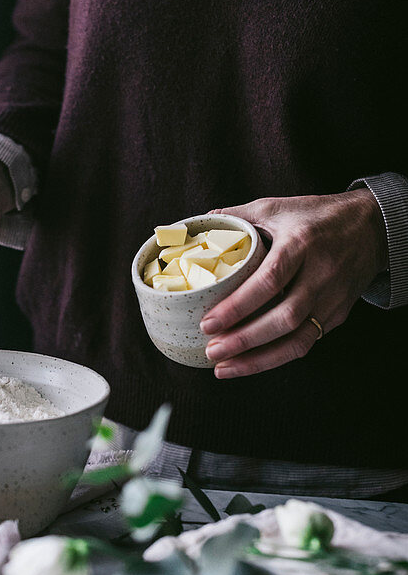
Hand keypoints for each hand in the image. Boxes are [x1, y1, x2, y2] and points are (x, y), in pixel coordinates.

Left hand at [199, 190, 387, 377]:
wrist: (371, 226)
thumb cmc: (318, 215)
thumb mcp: (277, 207)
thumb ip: (238, 216)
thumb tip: (202, 224)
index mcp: (301, 243)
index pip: (269, 280)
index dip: (238, 306)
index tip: (208, 322)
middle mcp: (321, 273)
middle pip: (284, 318)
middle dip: (244, 340)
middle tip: (212, 350)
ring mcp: (333, 298)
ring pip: (298, 339)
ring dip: (259, 360)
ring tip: (224, 367)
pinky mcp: (338, 314)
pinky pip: (307, 342)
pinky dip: (277, 356)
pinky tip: (250, 363)